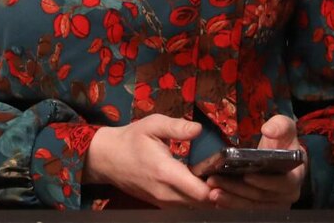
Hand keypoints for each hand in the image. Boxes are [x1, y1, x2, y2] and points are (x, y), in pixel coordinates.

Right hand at [84, 114, 212, 207]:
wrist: (107, 158)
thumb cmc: (131, 140)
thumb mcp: (152, 125)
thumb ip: (176, 127)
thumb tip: (199, 129)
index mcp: (165, 172)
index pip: (200, 192)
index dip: (217, 187)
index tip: (223, 173)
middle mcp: (166, 193)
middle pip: (203, 203)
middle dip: (217, 192)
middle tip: (226, 175)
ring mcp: (163, 202)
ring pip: (195, 207)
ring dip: (208, 197)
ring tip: (215, 179)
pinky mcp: (161, 205)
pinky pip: (185, 207)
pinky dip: (196, 200)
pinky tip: (201, 185)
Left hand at [204, 115, 305, 209]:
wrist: (279, 153)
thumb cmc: (283, 140)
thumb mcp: (284, 126)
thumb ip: (280, 125)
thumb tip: (268, 130)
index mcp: (295, 176)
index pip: (283, 183)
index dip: (265, 182)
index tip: (247, 176)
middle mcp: (286, 194)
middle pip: (261, 196)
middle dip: (237, 189)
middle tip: (215, 181)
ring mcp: (274, 202)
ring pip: (250, 204)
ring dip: (230, 199)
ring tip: (212, 191)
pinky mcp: (261, 206)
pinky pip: (245, 207)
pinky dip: (230, 204)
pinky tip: (216, 199)